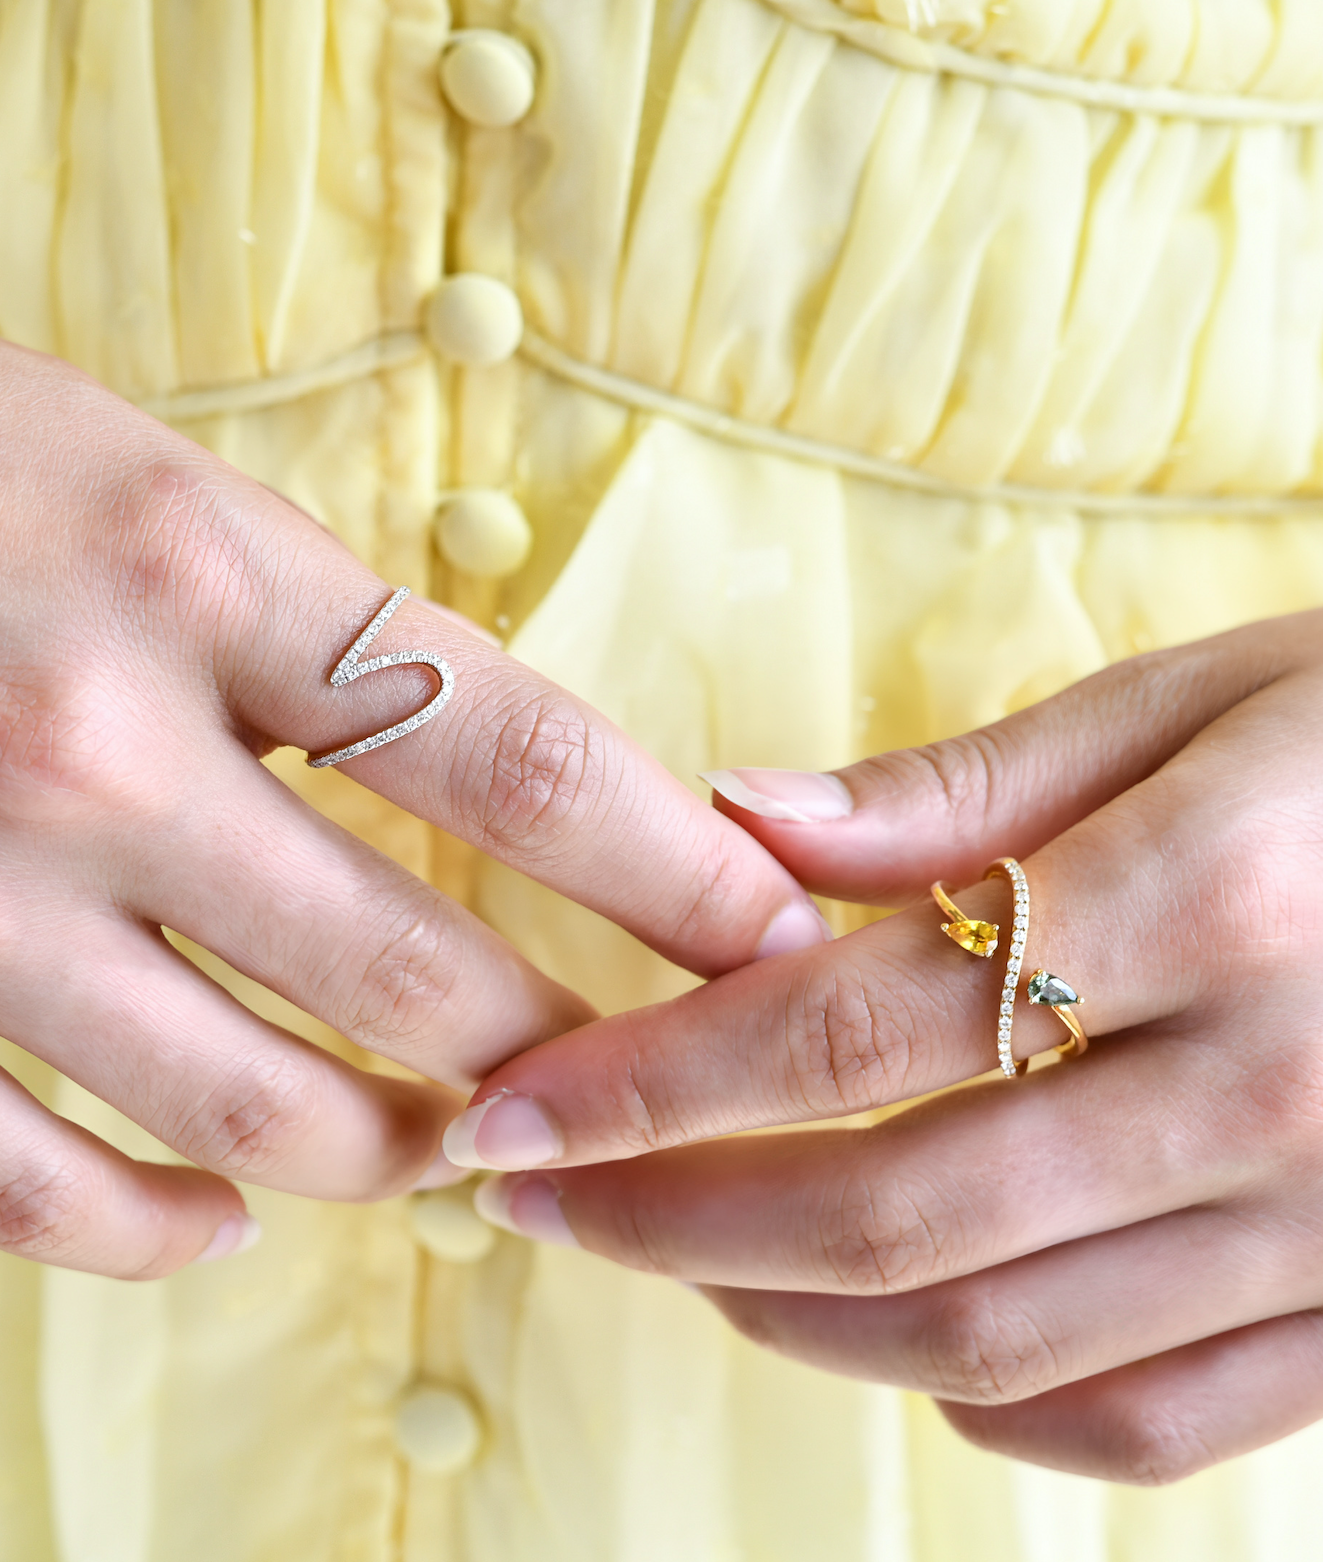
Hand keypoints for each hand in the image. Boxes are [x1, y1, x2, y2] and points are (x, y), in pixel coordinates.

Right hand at [0, 344, 826, 1278]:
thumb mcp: (167, 490)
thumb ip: (333, 643)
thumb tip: (521, 799)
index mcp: (207, 575)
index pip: (522, 765)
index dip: (678, 879)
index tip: (777, 943)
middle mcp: (96, 744)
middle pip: (422, 975)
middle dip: (565, 1051)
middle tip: (641, 1077)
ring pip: (261, 1109)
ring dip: (397, 1147)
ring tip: (461, 1139)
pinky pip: (41, 1190)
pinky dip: (163, 1228)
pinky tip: (230, 1212)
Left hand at [453, 475, 1322, 1482]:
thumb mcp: (1203, 687)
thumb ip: (961, 786)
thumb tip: (740, 829)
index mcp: (1222, 892)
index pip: (861, 1023)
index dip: (655, 1079)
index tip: (515, 1109)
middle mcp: (1288, 1092)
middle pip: (900, 1214)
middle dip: (676, 1222)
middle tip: (547, 1199)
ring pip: (1003, 1344)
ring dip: (803, 1318)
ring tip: (696, 1257)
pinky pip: (1157, 1424)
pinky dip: (994, 1399)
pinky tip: (913, 1332)